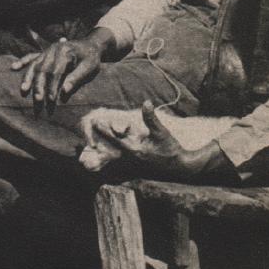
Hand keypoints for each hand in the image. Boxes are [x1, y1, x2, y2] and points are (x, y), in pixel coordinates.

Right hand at [12, 30, 111, 114]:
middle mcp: (53, 50)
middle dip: (38, 86)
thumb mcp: (90, 68)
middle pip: (42, 70)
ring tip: (24, 90)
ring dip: (28, 78)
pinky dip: (22, 61)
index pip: (56, 72)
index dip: (52, 86)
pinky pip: (31, 56)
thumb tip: (64, 92)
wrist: (91, 44)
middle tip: (37, 101)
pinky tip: (13, 67)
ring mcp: (47, 50)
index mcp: (65, 52)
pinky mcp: (44, 53)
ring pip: (34, 65)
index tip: (50, 100)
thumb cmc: (92, 58)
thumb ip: (77, 78)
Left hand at [89, 100, 229, 181]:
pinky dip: (111, 158)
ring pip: (113, 156)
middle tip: (88, 131)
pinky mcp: (135, 166)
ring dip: (103, 150)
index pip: (116, 138)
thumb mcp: (162, 133)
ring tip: (90, 144)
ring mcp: (132, 163)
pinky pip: (119, 161)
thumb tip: (146, 102)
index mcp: (135, 149)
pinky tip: (104, 155)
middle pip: (110, 147)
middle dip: (100, 139)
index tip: (95, 122)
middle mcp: (131, 157)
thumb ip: (152, 119)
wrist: (180, 166)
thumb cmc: (171, 148)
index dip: (105, 130)